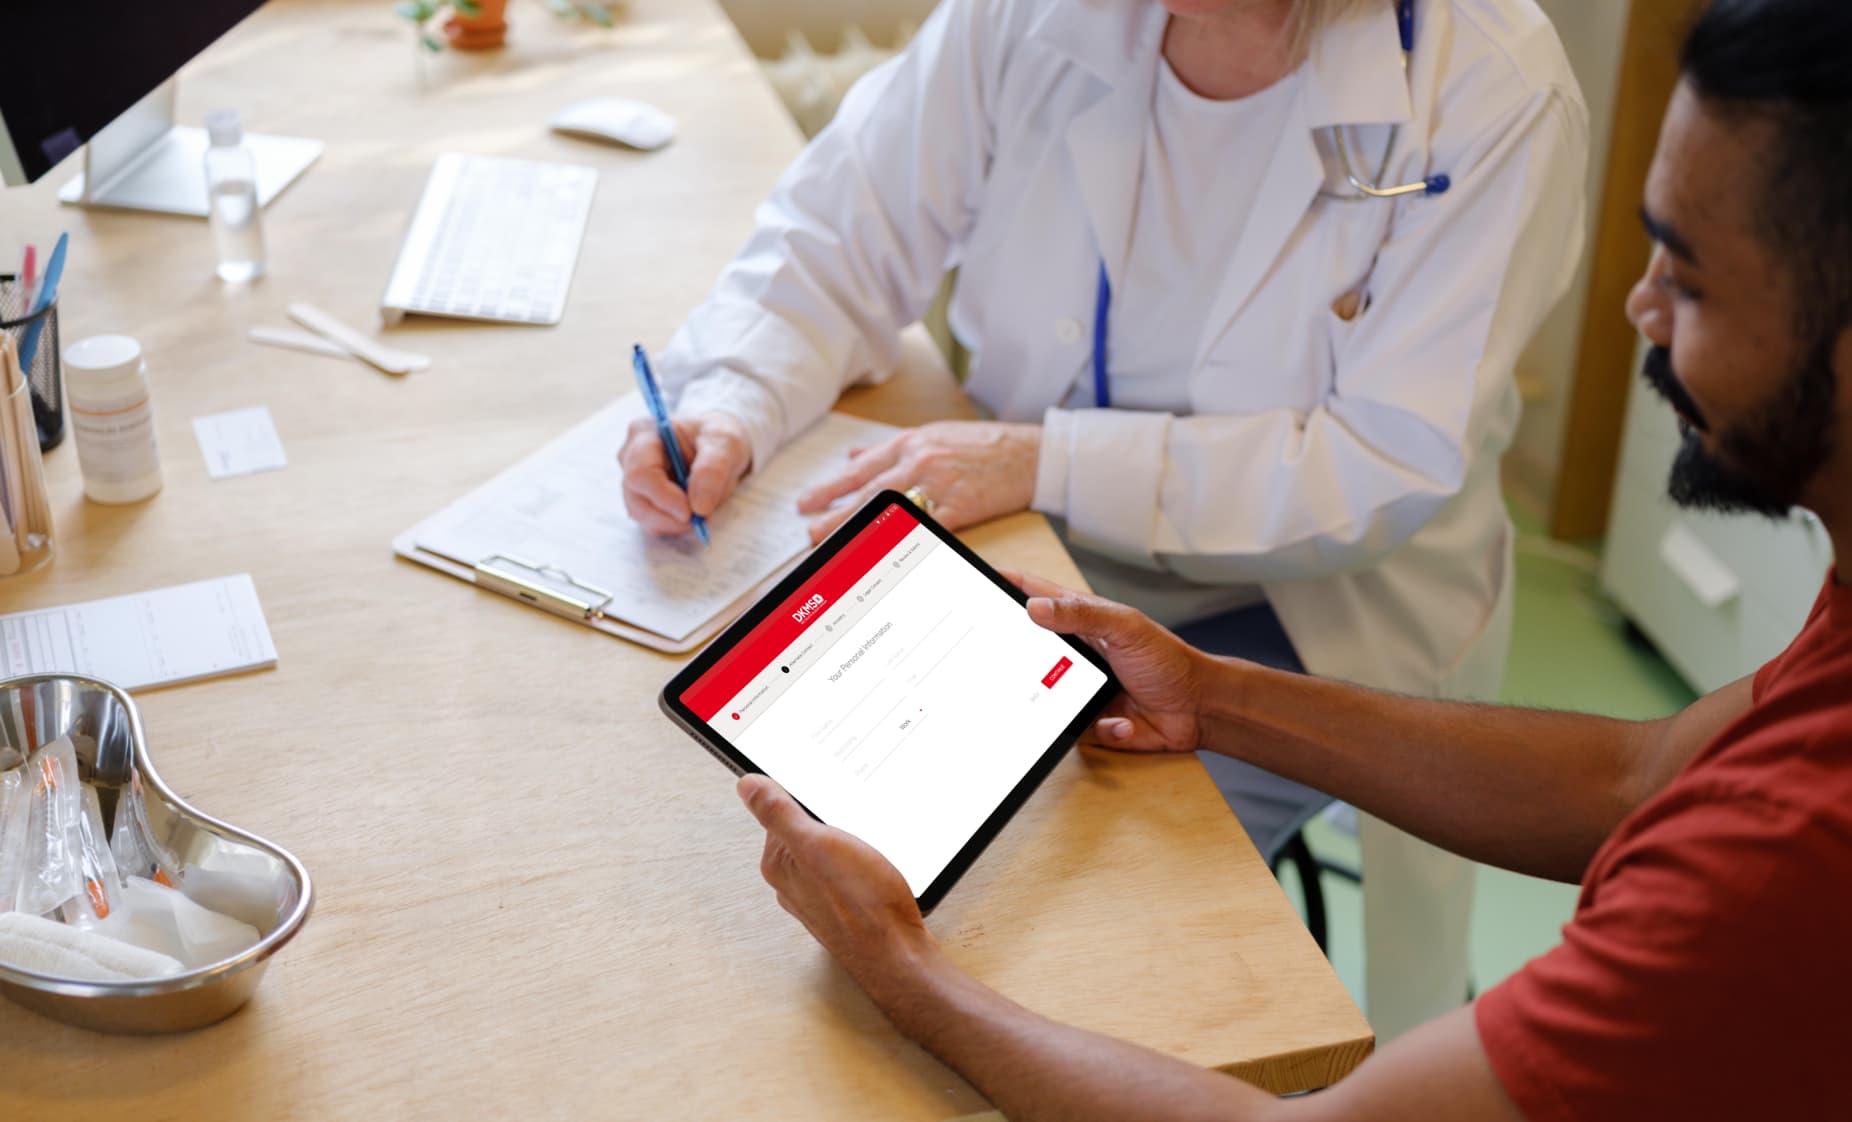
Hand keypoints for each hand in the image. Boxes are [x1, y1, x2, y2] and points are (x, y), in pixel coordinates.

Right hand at [618, 411, 752, 536]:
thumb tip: (699, 507)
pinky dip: (674, 525)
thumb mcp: (725, 443)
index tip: (690, 512)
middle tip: (700, 520)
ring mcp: (635, 480)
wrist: (719, 446)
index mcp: (644, 434)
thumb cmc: (718, 437)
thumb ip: (712, 470)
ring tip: (701, 514)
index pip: (640, 472)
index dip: (663, 496)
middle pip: (636, 498)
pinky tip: (693, 514)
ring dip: (674, 523)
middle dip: (669, 516)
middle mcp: (631, 457)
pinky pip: (652, 522)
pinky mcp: (644, 499)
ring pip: (642, 515)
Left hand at [738, 774, 935, 985]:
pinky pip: (845, 870)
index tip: (825, 792)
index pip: (779, 812)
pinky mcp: (843, 904)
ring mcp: (818, 895)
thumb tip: (747, 786)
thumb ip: (780, 813)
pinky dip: (859, 861)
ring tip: (868, 846)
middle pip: (805, 831)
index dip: (805, 796)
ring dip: (848, 841)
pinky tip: (875, 866)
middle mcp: (793, 882)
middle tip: (853, 821)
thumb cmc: (861, 905)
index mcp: (778, 864)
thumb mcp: (818, 844)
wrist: (897, 953)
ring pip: (828, 851)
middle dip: (829, 820)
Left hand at [798, 421, 1040, 542]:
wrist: (1028, 453)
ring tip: (833, 543)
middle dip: (834, 512)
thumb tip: (855, 455)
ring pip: (888, 510)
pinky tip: (883, 555)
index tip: (807, 503)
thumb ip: (891, 448)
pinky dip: (901, 540)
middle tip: (810, 530)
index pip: (861, 469)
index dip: (831, 487)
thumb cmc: (983, 445)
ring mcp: (939, 485)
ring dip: (858, 528)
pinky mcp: (960, 507)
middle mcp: (919, 461)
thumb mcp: (932, 435)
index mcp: (911, 444)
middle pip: (868, 492)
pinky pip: (924, 527)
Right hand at [1007, 572, 1207, 752]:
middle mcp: (1075, 653)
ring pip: (1041, 696)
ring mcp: (1079, 687)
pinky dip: (1101, 726)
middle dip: (1017, 657)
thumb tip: (1034, 607)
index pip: (1035, 595)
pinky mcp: (1087, 720)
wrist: (1198, 709)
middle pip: (1027, 650)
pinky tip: (1124, 720)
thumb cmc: (1168, 660)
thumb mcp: (1125, 627)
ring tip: (1093, 698)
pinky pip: (1071, 728)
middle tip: (1016, 661)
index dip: (1006, 585)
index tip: (977, 580)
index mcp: (1081, 621)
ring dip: (1058, 703)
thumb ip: (1080, 614)